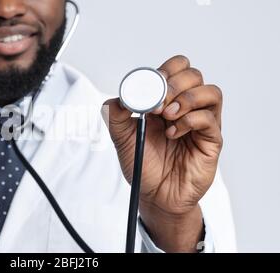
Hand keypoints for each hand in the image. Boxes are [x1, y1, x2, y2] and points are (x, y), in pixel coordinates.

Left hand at [103, 55, 222, 251]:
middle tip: (157, 105)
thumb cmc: (143, 165)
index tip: (149, 87)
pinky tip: (172, 134)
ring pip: (210, 92)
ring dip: (186, 99)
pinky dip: (190, 120)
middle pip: (194, 75)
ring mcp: (200, 123)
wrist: (154, 195)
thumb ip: (115, 116)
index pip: (176, 68)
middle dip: (174, 84)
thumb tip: (118, 98)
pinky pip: (210, 119)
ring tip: (166, 117)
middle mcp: (186, 107)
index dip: (165, 71)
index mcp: (166, 100)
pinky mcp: (211, 140)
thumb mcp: (121, 138)